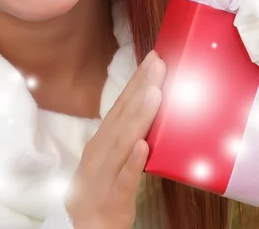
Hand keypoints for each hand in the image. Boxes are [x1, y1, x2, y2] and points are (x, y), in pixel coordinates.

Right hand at [65, 50, 165, 228]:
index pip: (120, 105)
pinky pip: (123, 180)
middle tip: (159, 65)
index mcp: (101, 140)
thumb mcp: (112, 157)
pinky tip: (143, 146)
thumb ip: (127, 133)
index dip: (136, 81)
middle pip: (121, 117)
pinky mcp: (110, 200)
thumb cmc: (104, 188)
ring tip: (155, 95)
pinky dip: (132, 162)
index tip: (153, 58)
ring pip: (122, 143)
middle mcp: (99, 153)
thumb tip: (149, 103)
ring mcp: (102, 175)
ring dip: (138, 117)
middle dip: (141, 89)